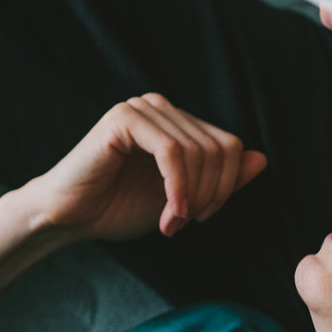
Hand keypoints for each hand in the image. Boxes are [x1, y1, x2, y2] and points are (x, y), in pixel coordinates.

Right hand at [25, 93, 265, 240]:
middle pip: (219, 149)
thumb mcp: (185, 198)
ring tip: (173, 220)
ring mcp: (142, 109)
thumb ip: (222, 179)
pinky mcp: (123, 119)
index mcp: (178, 123)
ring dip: (192, 195)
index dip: (227, 186)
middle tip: (185, 222)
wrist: (69, 217)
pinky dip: (178, 186)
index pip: (230, 145)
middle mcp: (162, 109)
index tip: (203, 216)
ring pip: (198, 151)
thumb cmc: (120, 206)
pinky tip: (170, 210)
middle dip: (210, 194)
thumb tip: (262, 159)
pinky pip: (172, 151)